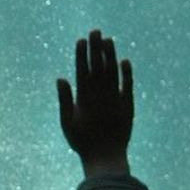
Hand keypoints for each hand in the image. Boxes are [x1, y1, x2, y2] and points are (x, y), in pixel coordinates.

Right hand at [56, 29, 133, 176]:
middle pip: (98, 67)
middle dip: (96, 48)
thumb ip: (64, 100)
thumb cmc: (82, 141)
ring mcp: (116, 100)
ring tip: (109, 40)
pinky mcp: (128, 107)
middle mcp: (101, 96)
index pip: (83, 71)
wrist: (106, 157)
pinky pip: (128, 87)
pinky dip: (127, 74)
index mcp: (84, 99)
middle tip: (96, 31)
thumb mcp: (66, 122)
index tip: (81, 40)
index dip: (82, 55)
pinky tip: (125, 61)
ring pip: (113, 73)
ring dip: (111, 56)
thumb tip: (61, 78)